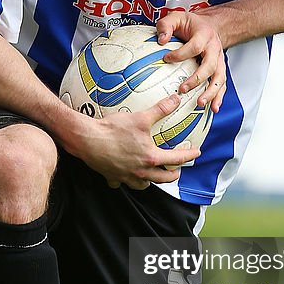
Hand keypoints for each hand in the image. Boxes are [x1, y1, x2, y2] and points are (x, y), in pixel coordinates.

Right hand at [72, 94, 200, 189]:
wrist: (87, 139)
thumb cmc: (114, 129)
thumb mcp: (140, 117)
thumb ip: (160, 109)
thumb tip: (176, 99)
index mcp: (150, 157)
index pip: (175, 159)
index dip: (188, 156)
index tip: (196, 154)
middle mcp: (140, 170)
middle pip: (162, 178)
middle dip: (172, 175)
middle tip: (177, 170)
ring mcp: (126, 176)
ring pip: (143, 185)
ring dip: (151, 181)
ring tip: (153, 175)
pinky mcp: (112, 176)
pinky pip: (120, 183)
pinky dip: (125, 181)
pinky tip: (124, 175)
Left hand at [156, 10, 226, 112]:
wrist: (210, 26)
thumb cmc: (191, 24)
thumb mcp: (177, 17)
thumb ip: (166, 25)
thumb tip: (161, 40)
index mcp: (204, 35)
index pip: (194, 47)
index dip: (180, 54)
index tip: (166, 59)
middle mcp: (214, 49)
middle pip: (210, 66)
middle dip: (197, 79)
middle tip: (183, 89)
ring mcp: (219, 60)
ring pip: (219, 78)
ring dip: (211, 92)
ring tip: (201, 103)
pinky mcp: (220, 70)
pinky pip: (222, 85)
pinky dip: (219, 97)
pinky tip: (213, 108)